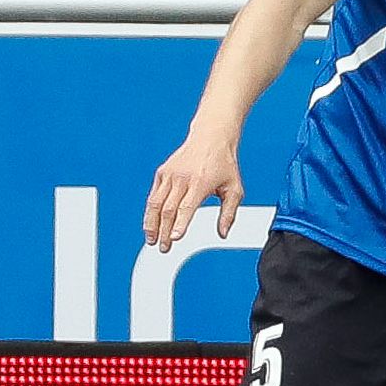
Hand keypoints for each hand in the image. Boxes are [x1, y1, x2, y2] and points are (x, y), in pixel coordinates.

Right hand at [144, 134, 243, 253]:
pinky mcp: (162, 172)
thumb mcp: (234, 188)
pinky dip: (150, 211)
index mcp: (201, 182)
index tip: (174, 239)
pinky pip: (153, 195)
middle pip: (168, 209)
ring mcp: (170, 174)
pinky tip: (151, 223)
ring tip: (151, 239)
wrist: (211, 138)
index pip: (186, 208)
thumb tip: (223, 233)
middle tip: (164, 247)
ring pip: (155, 203)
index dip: (179, 224)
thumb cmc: (224, 164)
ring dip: (151, 224)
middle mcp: (182, 178)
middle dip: (163, 231)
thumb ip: (229, 212)